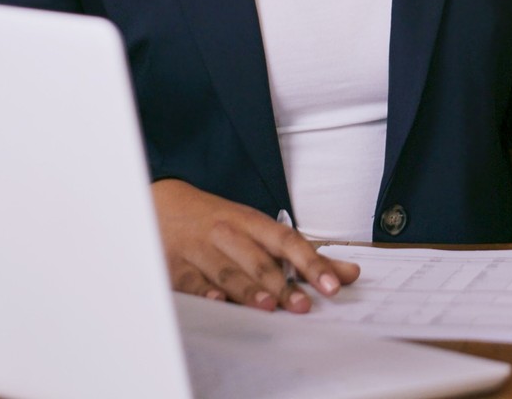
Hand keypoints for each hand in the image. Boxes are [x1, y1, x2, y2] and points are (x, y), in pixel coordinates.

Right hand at [149, 179, 359, 311]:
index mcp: (252, 223)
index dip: (311, 263)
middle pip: (259, 261)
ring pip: (228, 272)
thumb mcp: (260, 230)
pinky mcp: (176, 267)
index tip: (332, 285)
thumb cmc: (218, 223)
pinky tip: (219, 303)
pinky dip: (205, 293)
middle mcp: (229, 234)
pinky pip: (192, 281)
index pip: (287, 241)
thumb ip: (305, 256)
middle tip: (302, 306)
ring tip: (268, 306)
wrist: (161, 204)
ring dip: (248, 290)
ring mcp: (201, 250)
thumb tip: (350, 274)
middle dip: (282, 284)